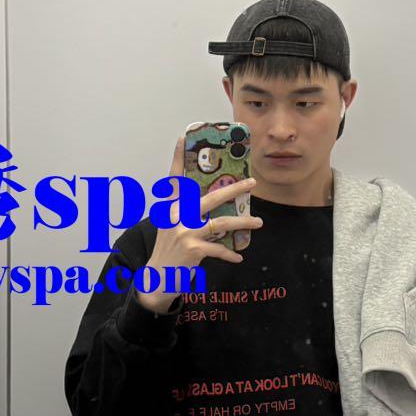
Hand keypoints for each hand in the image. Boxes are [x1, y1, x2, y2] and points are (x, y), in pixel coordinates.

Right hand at [137, 134, 263, 311]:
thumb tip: (215, 202)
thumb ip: (186, 213)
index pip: (175, 179)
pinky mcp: (193, 249)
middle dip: (234, 189)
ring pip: (221, 223)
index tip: (182, 136)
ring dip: (243, 223)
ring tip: (259, 222)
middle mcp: (176, 216)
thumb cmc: (168, 251)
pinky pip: (219, 249)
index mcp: (171, 208)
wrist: (156, 279)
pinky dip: (230, 253)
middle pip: (210, 197)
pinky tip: (238, 257)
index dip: (177, 158)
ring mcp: (184, 232)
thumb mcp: (171, 227)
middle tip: (252, 182)